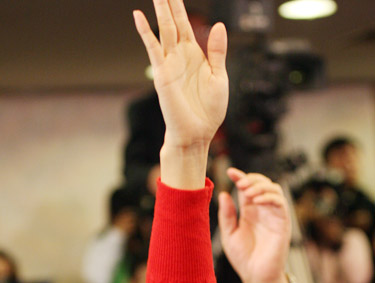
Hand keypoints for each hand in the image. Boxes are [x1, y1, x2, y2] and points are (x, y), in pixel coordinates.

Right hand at [133, 0, 227, 188]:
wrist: (198, 133)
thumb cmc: (209, 111)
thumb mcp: (219, 77)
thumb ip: (217, 52)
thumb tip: (218, 25)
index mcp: (194, 55)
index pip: (185, 23)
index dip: (179, 5)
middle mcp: (180, 56)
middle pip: (173, 21)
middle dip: (168, 1)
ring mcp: (170, 64)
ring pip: (164, 29)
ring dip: (160, 9)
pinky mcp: (163, 74)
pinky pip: (153, 49)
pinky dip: (146, 32)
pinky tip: (138, 16)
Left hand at [218, 168, 291, 282]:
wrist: (255, 276)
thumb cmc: (242, 257)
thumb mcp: (229, 234)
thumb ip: (227, 215)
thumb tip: (223, 194)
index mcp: (248, 211)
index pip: (246, 188)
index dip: (240, 177)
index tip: (230, 171)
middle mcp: (262, 210)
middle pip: (262, 183)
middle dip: (251, 179)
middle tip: (240, 183)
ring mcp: (273, 215)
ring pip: (274, 189)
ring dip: (260, 186)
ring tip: (247, 191)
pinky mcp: (283, 223)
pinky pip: (280, 203)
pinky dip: (269, 197)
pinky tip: (256, 200)